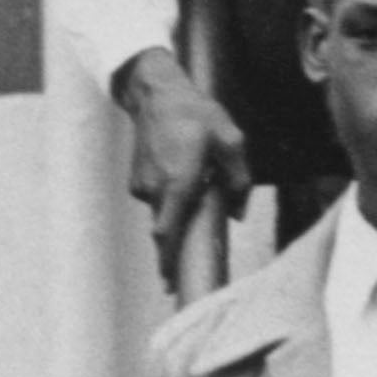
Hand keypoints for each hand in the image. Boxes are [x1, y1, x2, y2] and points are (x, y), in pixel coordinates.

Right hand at [117, 52, 251, 248]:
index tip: (171, 283)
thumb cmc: (195, 113)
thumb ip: (240, 178)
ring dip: (177, 215)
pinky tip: (183, 180)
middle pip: (165, 230)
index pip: (169, 233)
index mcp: (179, 182)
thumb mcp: (230, 139)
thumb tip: (237, 213)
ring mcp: (142, 184)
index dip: (169, 260)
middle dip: (175, 248)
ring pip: (162, 213)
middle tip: (185, 265)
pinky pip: (156, 199)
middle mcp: (156, 188)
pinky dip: (169, 199)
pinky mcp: (136, 179)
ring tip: (195, 192)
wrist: (155, 93)